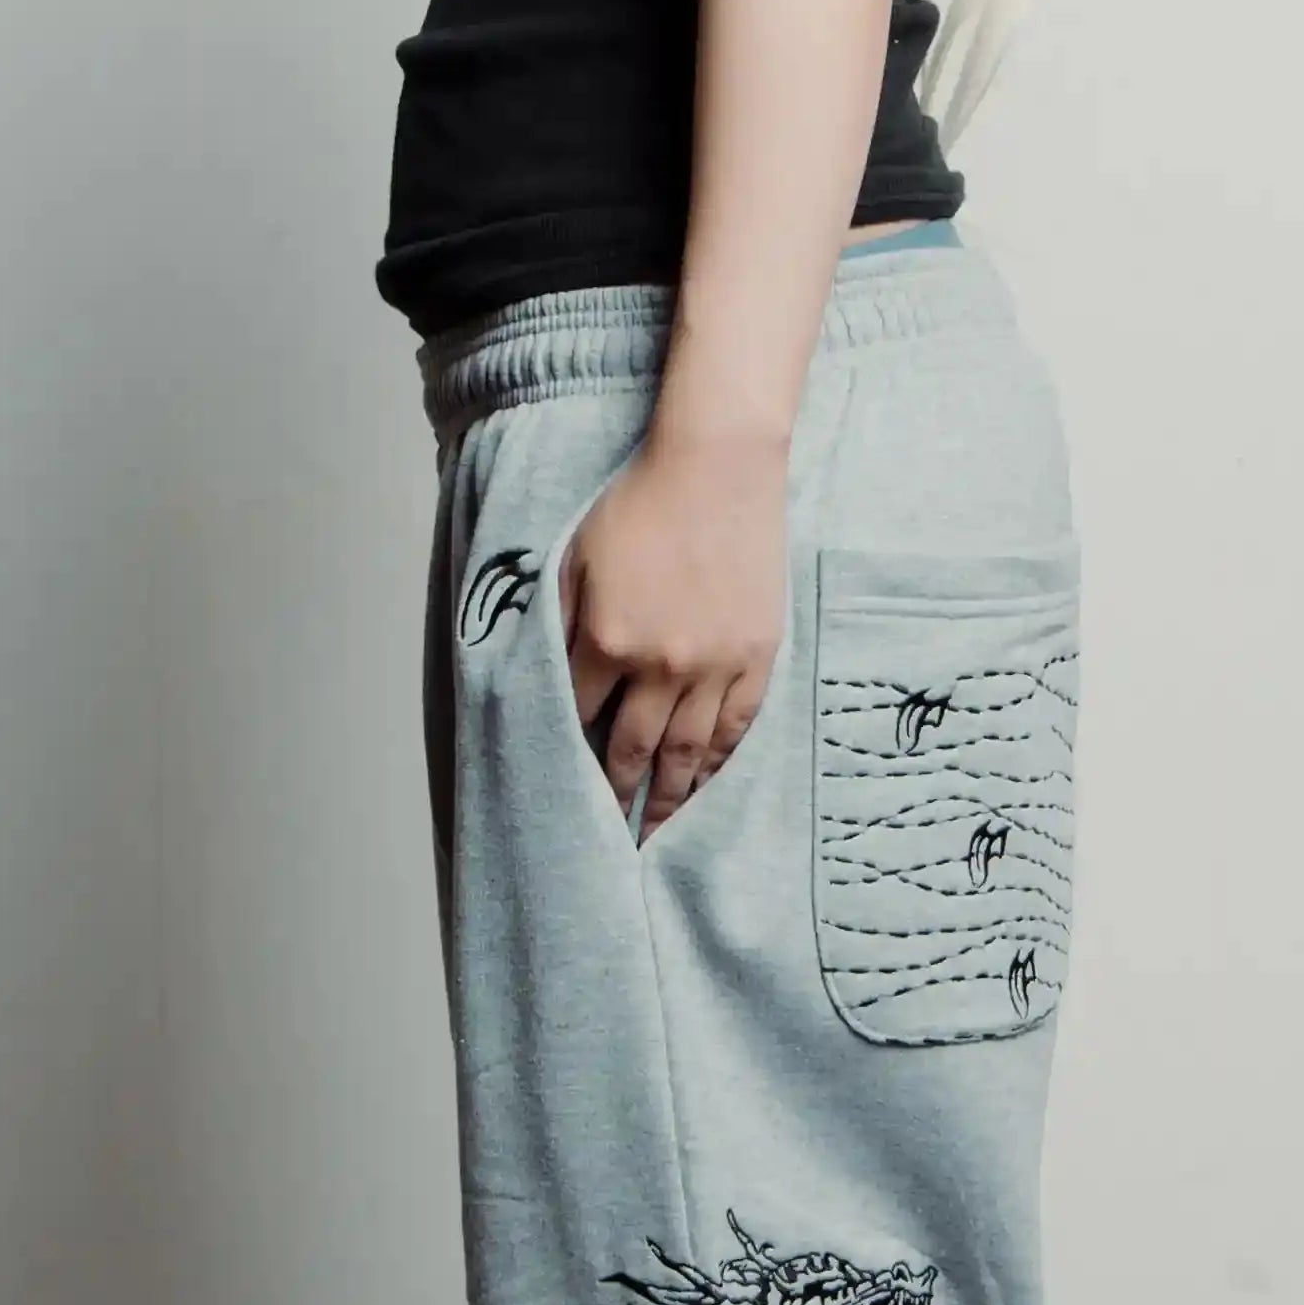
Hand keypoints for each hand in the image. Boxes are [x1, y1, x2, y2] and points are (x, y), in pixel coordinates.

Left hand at [561, 423, 786, 835]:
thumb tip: (547, 674)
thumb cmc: (639, 502)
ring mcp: (714, 664)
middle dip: (616, 794)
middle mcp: (660, 664)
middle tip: (609, 839)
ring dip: (668, 796)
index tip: (564, 783)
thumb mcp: (578, 555)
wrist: (717, 466)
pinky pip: (736, 724)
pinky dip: (718, 760)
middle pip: (632, 748)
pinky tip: (705, 782)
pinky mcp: (756, 654)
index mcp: (607, 639)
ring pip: (687, 750)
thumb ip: (561, 619)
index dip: (570, 750)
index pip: (580, 716)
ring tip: (655, 832)